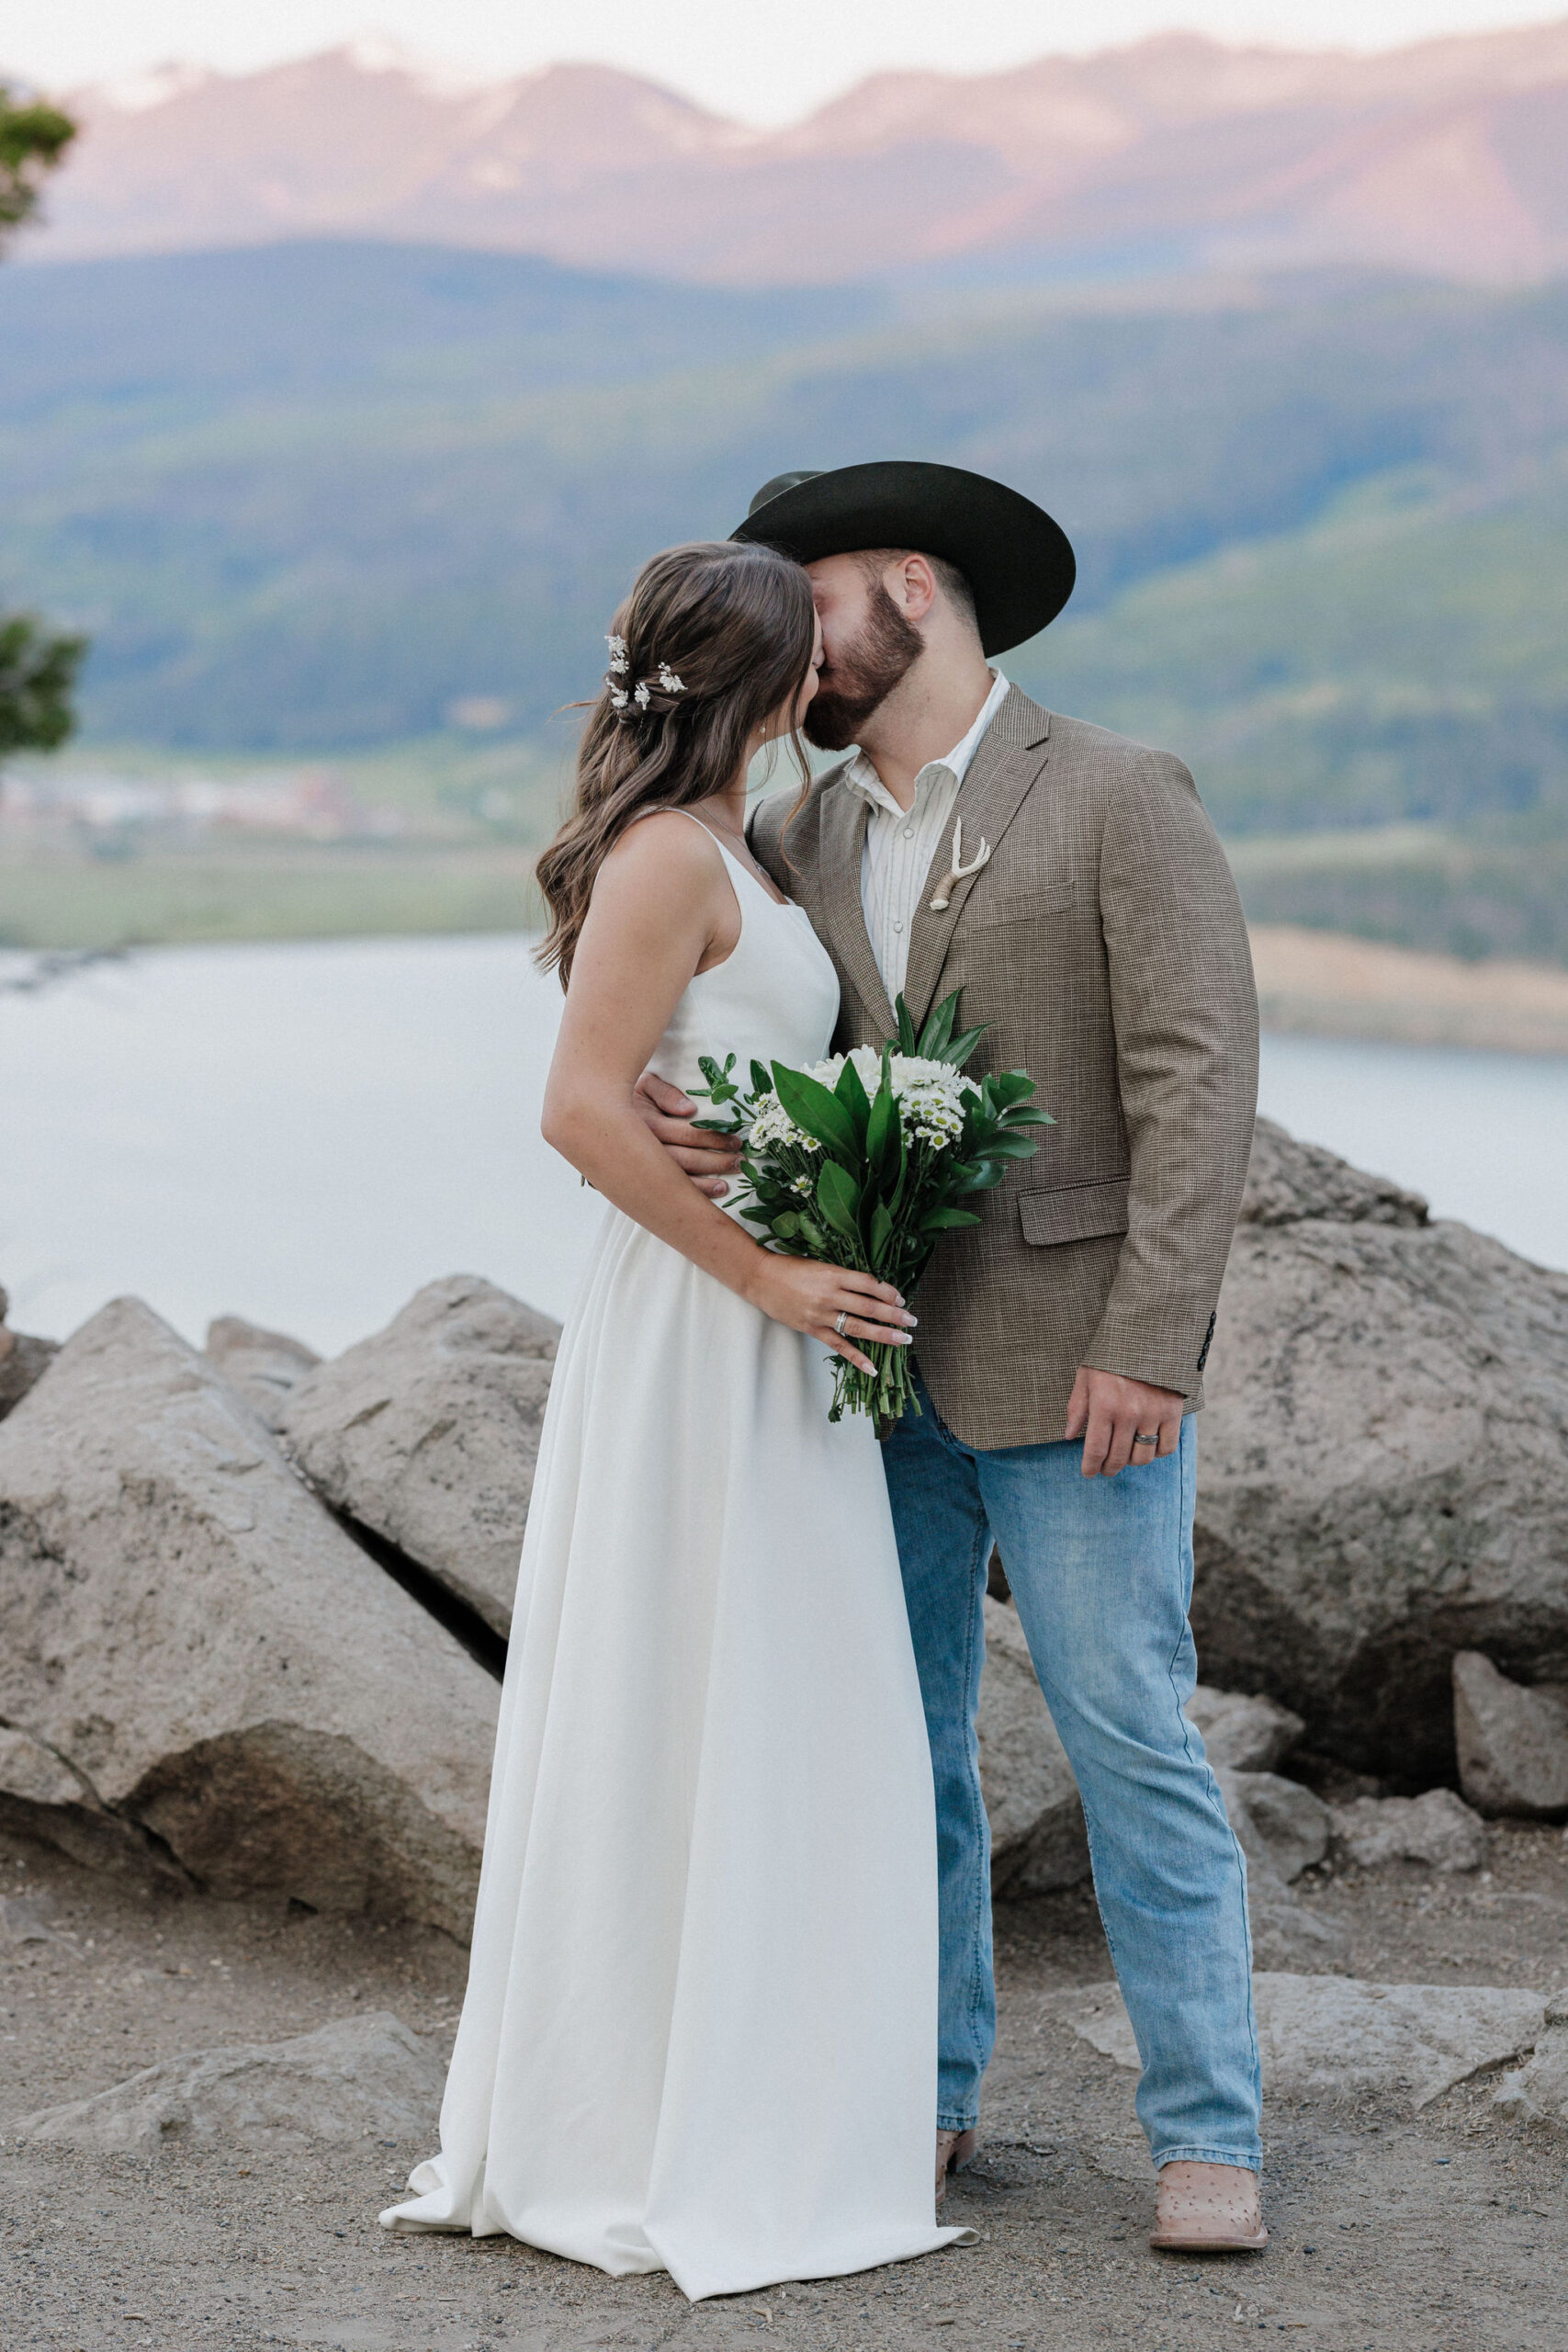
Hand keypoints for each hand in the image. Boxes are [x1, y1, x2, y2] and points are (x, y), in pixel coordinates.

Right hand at [633, 1069, 742, 1198]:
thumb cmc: (626, 1097)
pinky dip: (693, 1193)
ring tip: (730, 1181)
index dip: (712, 1137)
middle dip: (716, 1161)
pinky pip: (667, 1191)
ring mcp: (639, 1168)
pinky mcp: (638, 1179)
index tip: (735, 1140)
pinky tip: (713, 1192)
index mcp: (644, 1124)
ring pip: (676, 1180)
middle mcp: (641, 1149)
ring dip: (706, 1183)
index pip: (686, 1133)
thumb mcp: (643, 1085)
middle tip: (741, 1161)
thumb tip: (689, 1109)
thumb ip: (665, 1092)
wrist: (592, 1119)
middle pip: (685, 1159)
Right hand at [747, 1257, 916, 1376]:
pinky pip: (839, 1346)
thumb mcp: (820, 1264)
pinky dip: (856, 1357)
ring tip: (904, 1339)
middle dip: (895, 1314)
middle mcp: (830, 1294)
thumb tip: (870, 1287)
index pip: (869, 1284)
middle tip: (913, 1321)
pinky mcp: (812, 1329)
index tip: (901, 1298)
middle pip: (870, 1307)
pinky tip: (872, 1368)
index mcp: (834, 1274)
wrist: (760, 1279)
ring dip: (884, 1334)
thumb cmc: (790, 1267)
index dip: (889, 1291)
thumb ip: (843, 1276)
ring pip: (859, 1327)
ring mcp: (821, 1314)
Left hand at [1065, 1365, 1184, 1477]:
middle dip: (1109, 1468)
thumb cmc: (1112, 1355)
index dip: (1091, 1466)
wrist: (1149, 1335)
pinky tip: (1148, 1446)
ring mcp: (1153, 1414)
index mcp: (1104, 1405)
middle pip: (1119, 1457)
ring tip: (1125, 1456)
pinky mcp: (1172, 1412)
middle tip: (1105, 1469)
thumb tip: (1069, 1436)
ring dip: (1132, 1462)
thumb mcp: (1086, 1376)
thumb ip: (1077, 1408)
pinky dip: (1157, 1452)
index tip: (1088, 1473)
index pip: (1096, 1449)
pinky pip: (1167, 1447)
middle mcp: (1129, 1414)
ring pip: (1143, 1457)